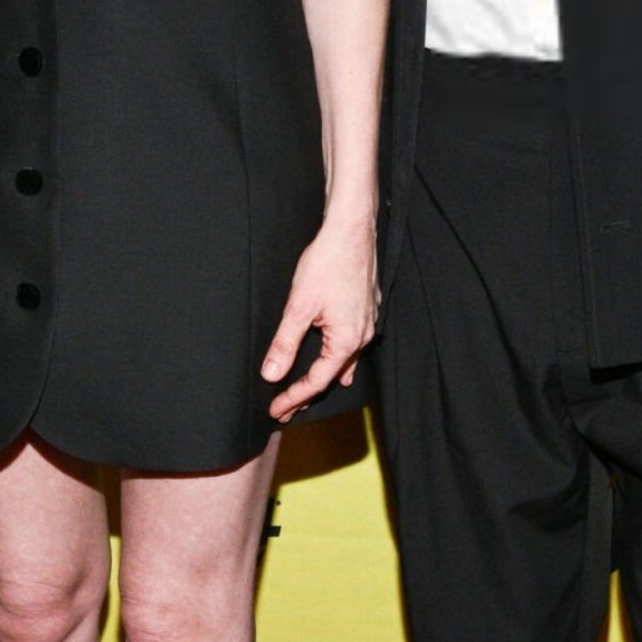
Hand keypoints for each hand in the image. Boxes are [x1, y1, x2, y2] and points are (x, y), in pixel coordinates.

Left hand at [263, 211, 377, 420]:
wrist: (351, 230)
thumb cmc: (327, 263)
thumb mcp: (299, 306)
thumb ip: (285, 343)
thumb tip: (272, 373)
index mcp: (347, 341)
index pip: (317, 381)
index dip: (294, 397)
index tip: (276, 410)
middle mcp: (363, 336)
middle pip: (333, 375)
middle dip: (307, 392)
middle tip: (286, 408)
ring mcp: (368, 322)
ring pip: (344, 359)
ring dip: (324, 375)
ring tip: (307, 391)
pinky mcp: (367, 308)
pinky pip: (352, 342)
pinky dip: (338, 355)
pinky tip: (334, 357)